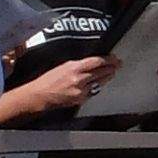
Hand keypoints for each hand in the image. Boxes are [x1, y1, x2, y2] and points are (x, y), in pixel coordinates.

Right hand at [0, 55, 115, 121]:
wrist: (40, 95)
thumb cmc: (48, 80)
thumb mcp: (63, 66)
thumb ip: (78, 65)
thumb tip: (91, 63)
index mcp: (74, 67)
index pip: (96, 62)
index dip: (108, 59)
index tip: (114, 58)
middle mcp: (79, 79)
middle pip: (101, 72)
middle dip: (111, 68)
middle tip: (118, 64)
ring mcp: (81, 91)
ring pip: (100, 82)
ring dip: (107, 77)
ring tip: (112, 72)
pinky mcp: (80, 99)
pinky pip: (93, 92)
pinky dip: (97, 87)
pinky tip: (100, 83)